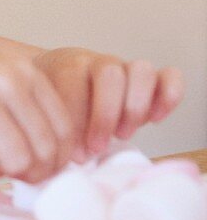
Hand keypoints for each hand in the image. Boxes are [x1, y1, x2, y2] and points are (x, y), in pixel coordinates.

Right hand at [0, 18, 73, 192]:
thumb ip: (25, 95)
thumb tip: (56, 143)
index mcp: (23, 72)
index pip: (64, 129)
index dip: (57, 157)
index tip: (40, 166)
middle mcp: (6, 85)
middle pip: (46, 151)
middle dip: (35, 173)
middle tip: (15, 176)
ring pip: (18, 163)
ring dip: (6, 178)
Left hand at [34, 48, 184, 160]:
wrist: (61, 82)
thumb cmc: (55, 105)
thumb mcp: (49, 114)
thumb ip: (58, 129)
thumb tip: (79, 157)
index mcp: (69, 66)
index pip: (73, 81)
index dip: (77, 120)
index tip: (76, 152)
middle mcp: (100, 62)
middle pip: (110, 74)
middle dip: (106, 115)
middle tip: (98, 147)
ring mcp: (126, 68)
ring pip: (142, 70)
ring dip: (135, 107)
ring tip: (123, 135)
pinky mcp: (151, 79)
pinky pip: (170, 76)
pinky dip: (169, 96)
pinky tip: (155, 119)